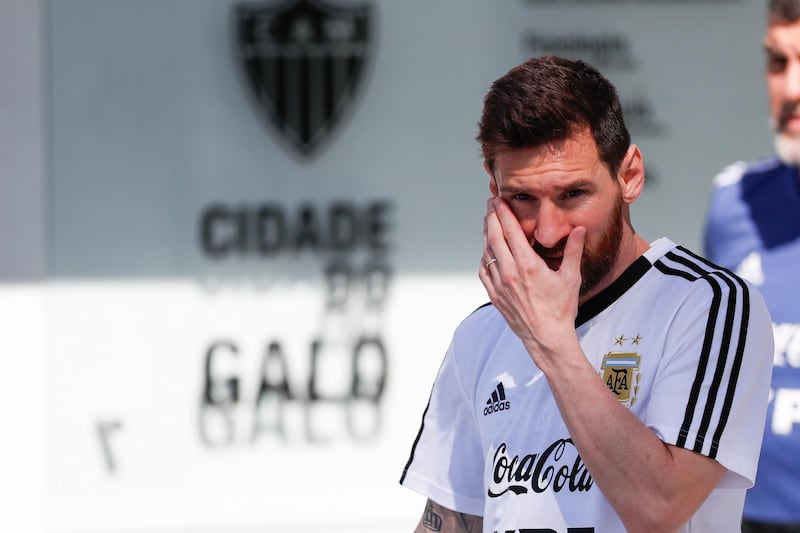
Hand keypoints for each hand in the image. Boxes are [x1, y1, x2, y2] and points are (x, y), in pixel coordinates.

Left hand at [478, 197, 585, 364]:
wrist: (546, 337)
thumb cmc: (560, 309)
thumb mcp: (571, 277)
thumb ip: (573, 250)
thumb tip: (579, 229)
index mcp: (528, 265)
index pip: (510, 231)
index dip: (503, 213)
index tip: (498, 200)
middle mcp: (510, 273)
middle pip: (494, 237)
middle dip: (491, 217)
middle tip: (490, 204)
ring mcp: (499, 284)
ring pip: (487, 252)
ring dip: (487, 234)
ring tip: (489, 222)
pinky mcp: (494, 295)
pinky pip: (484, 270)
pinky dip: (485, 256)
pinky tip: (488, 251)